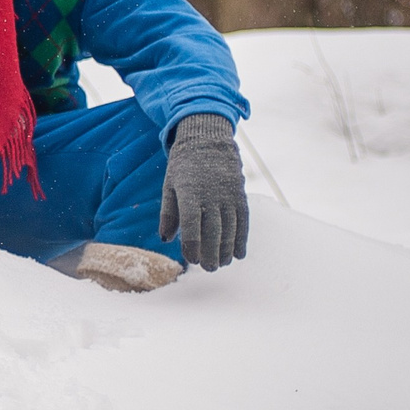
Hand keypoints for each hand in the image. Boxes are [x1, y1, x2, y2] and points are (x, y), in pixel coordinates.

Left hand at [160, 115, 248, 271]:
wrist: (208, 140)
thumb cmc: (183, 167)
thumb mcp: (170, 186)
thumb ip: (168, 213)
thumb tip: (166, 239)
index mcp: (189, 193)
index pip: (191, 225)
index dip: (192, 245)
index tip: (191, 260)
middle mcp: (211, 195)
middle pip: (213, 230)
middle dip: (211, 252)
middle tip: (208, 269)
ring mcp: (228, 195)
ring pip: (230, 228)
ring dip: (227, 249)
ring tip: (221, 264)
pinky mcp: (240, 195)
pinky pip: (243, 220)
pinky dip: (242, 238)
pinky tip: (238, 254)